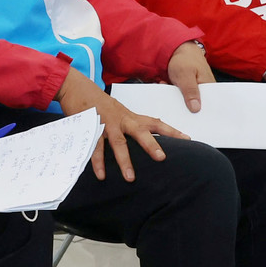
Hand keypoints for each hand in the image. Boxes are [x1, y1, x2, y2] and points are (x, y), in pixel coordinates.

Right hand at [57, 68, 185, 182]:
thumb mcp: (119, 111)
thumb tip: (147, 136)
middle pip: (139, 132)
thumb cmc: (100, 103)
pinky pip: (95, 148)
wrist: (77, 88)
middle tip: (161, 158)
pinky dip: (98, 162)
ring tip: (130, 178)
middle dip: (150, 145)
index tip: (188, 139)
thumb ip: (131, 123)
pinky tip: (102, 175)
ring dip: (124, 160)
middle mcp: (122, 119)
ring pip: (118, 143)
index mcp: (131, 116)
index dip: (171, 131)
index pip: (155, 123)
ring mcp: (106, 124)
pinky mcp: (91, 128)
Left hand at [166, 42, 214, 112]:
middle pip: (197, 105)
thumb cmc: (185, 59)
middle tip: (173, 103)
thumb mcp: (185, 75)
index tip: (188, 118)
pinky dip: (173, 93)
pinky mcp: (187, 89)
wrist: (177, 49)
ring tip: (168, 88)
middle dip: (184, 106)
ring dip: (176, 98)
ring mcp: (195, 90)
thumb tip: (196, 109)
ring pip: (186, 101)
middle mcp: (205, 90)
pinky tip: (166, 85)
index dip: (199, 114)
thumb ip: (190, 91)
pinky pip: (180, 96)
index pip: (208, 106)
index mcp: (209, 87)